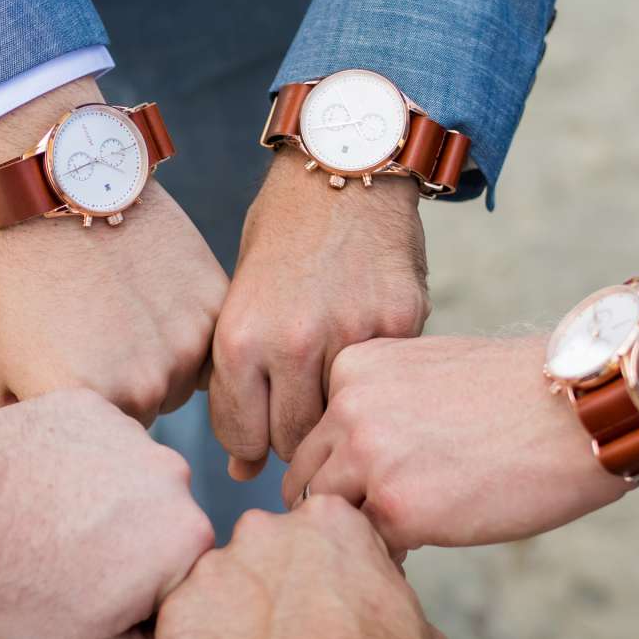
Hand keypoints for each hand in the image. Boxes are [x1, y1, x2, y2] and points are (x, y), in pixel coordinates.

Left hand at [0, 79, 225, 422]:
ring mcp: (184, 346)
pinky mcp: (213, 306)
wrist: (57, 190)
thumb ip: (21, 432)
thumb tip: (39, 474)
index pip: (100, 450)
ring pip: (180, 384)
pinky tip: (147, 293)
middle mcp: (142, 388)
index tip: (66, 382)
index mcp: (82, 407)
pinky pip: (207, 345)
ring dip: (158, 363)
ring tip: (118, 314)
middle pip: (144, 419)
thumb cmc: (12, 282)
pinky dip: (183, 326)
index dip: (82, 418)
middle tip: (92, 340)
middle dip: (121, 393)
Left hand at [0, 389, 214, 638]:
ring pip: (130, 479)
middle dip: (129, 548)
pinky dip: (71, 463)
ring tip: (44, 528)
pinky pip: (94, 442)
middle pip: (163, 523)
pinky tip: (32, 489)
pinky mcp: (81, 403)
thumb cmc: (10, 602)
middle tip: (64, 569)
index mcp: (186, 538)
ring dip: (103, 502)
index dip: (145, 601)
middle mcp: (171, 472)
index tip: (94, 605)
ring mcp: (124, 431)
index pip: (187, 578)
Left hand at [156, 495, 449, 638]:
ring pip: (216, 591)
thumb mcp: (413, 619)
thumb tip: (374, 600)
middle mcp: (264, 530)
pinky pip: (183, 630)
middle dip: (266, 592)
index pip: (313, 534)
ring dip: (228, 623)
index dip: (316, 576)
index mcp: (327, 520)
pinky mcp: (178, 616)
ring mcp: (215, 571)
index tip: (320, 610)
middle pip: (258, 555)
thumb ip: (379, 588)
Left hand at [211, 150, 427, 480]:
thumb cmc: (282, 237)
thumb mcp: (240, 303)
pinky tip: (370, 350)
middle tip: (303, 413)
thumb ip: (238, 383)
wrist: (345, 170)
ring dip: (338, 415)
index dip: (251, 446)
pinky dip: (379, 378)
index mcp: (241, 339)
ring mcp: (351, 335)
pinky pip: (385, 381)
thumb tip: (242, 468)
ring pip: (343, 421)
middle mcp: (293, 343)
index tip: (262, 435)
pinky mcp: (400, 323)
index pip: (242, 440)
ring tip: (334, 387)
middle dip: (295, 439)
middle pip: (294, 442)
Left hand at [285, 335, 628, 551]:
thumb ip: (377, 406)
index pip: (314, 436)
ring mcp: (367, 459)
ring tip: (409, 530)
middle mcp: (347, 409)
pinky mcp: (397, 508)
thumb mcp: (425, 372)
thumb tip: (349, 462)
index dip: (341, 467)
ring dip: (361, 533)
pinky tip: (436, 537)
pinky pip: (373, 547)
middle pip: (308, 479)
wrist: (579, 410)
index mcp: (351, 369)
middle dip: (341, 505)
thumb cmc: (517, 392)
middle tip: (384, 519)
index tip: (375, 481)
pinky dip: (397, 553)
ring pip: (330, 517)